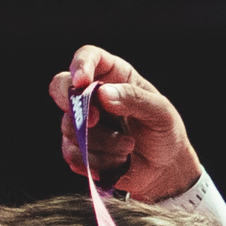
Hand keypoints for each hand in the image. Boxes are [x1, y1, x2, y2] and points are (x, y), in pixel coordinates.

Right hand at [53, 45, 199, 201]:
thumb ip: (134, 98)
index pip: (89, 56)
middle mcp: (93, 95)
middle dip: (74, 105)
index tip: (82, 81)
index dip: (81, 65)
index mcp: (114, 75)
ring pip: (70, 127)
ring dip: (101, 142)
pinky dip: (97, 161)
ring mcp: (82, 122)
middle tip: (94, 120)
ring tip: (127, 147)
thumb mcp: (160, 112)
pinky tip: (118, 161)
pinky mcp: (79, 149)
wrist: (164, 169)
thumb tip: (102, 94)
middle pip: (61, 86)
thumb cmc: (165, 133)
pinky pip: (73, 154)